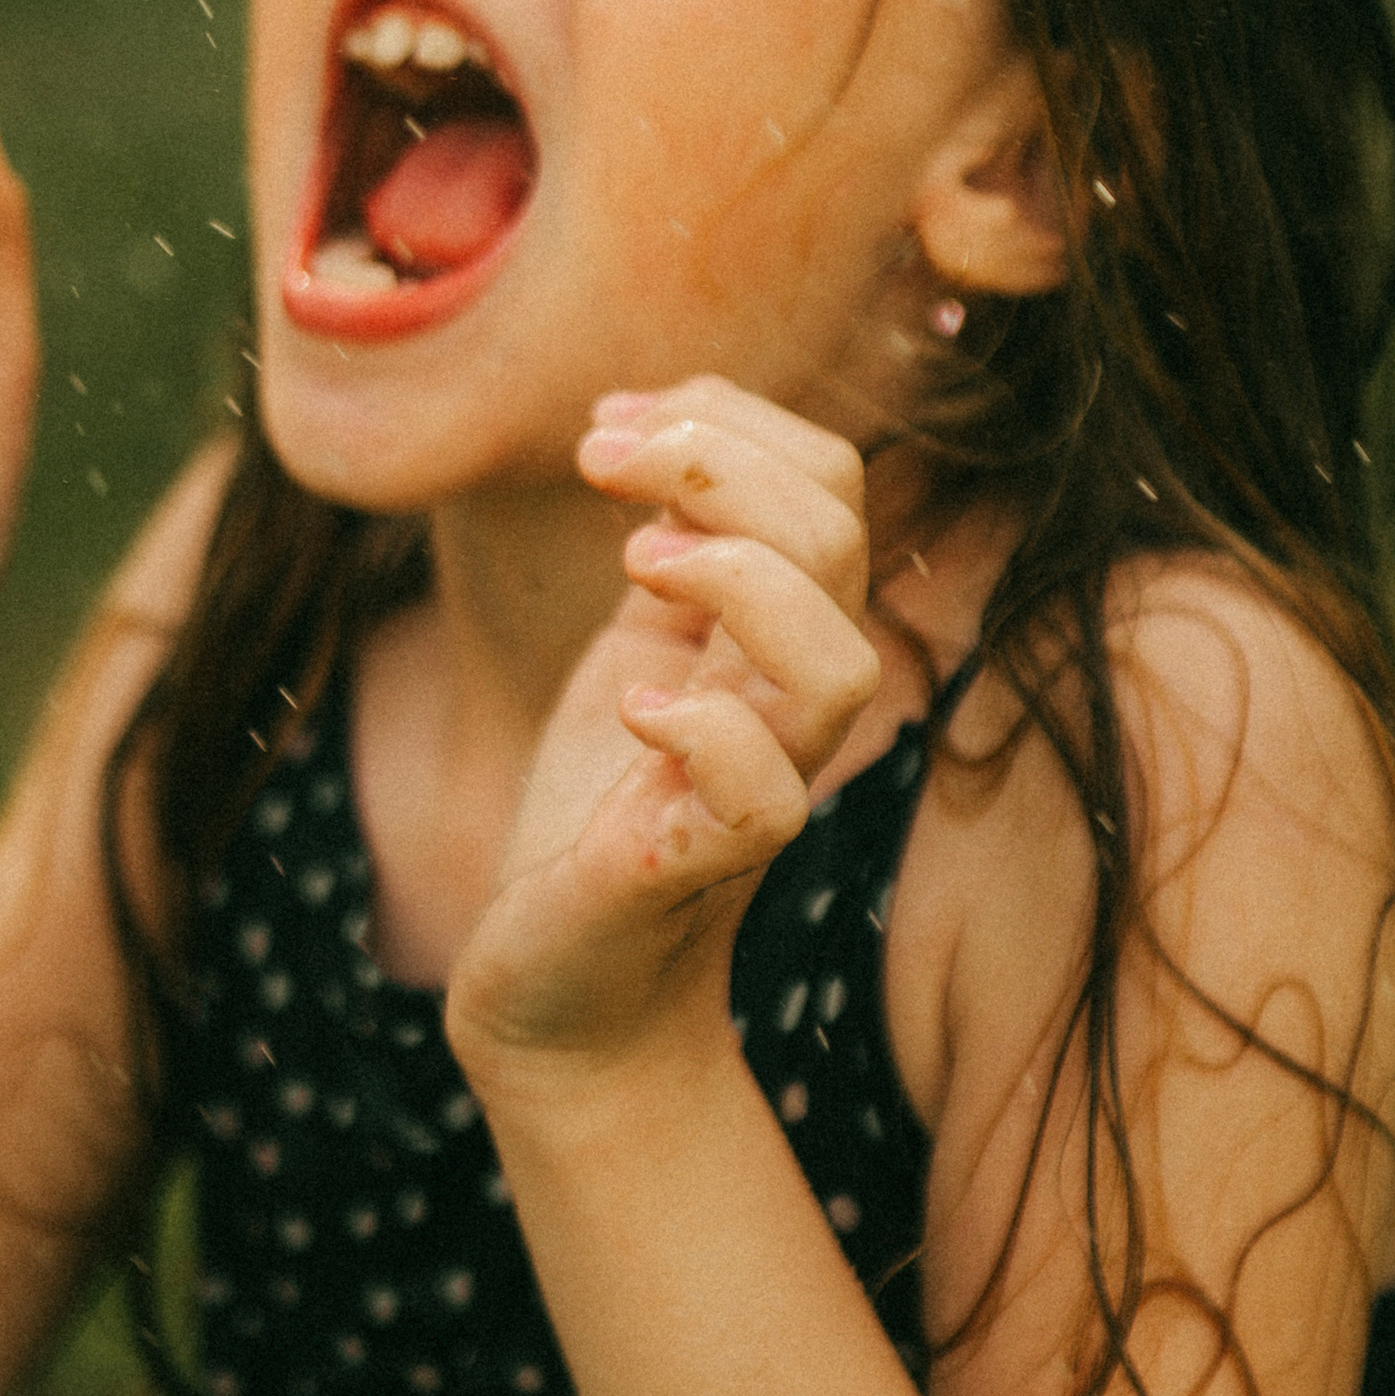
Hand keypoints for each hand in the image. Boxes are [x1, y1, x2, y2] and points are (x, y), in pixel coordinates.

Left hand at [443, 380, 881, 1081]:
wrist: (556, 977)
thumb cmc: (601, 803)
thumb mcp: (637, 641)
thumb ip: (673, 545)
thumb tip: (651, 418)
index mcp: (779, 628)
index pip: (828, 481)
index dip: (730, 419)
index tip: (607, 425)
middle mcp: (789, 699)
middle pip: (839, 538)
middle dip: (720, 461)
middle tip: (600, 465)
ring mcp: (761, 783)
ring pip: (837, 665)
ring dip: (738, 578)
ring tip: (635, 563)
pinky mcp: (699, 864)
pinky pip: (763, 798)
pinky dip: (704, 730)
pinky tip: (634, 706)